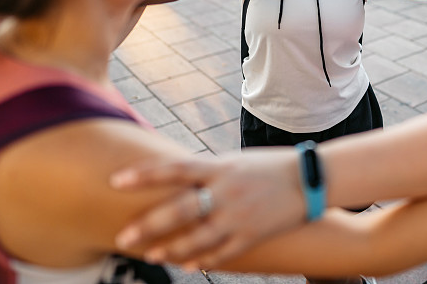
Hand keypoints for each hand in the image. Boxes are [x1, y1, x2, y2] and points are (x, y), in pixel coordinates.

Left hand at [111, 148, 303, 268]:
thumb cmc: (267, 166)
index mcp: (221, 168)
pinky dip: (202, 260)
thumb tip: (174, 175)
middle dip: (149, 225)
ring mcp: (240, 217)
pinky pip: (222, 253)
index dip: (145, 174)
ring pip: (198, 238)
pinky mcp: (252, 235)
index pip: (175, 169)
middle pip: (181, 210)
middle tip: (124, 237)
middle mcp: (227, 192)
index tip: (116, 180)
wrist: (309, 179)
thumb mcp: (235, 161)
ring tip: (151, 255)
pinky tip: (186, 265)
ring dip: (171, 248)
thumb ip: (206, 171)